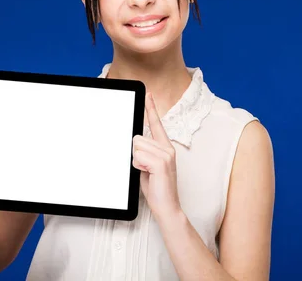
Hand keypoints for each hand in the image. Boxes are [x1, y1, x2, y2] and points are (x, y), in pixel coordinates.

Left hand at [132, 92, 181, 218]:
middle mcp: (167, 148)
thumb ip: (143, 152)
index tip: (148, 95)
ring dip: (136, 161)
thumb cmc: (156, 188)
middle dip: (134, 154)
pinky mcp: (162, 162)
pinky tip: (148, 174)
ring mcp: (166, 155)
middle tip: (144, 169)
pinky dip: (138, 166)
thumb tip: (134, 141)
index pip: (156, 124)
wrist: (167, 206)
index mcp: (165, 147)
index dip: (151, 108)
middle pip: (137, 138)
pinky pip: (138, 156)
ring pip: (136, 147)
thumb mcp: (147, 166)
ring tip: (147, 172)